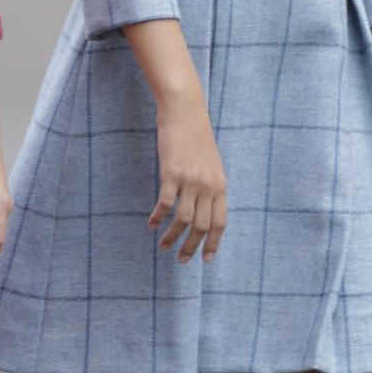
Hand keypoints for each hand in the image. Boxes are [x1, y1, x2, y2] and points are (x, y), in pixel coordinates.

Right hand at [149, 92, 226, 262]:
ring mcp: (190, 180)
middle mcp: (208, 185)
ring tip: (163, 247)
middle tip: (181, 260)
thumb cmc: (195, 137)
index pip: (220, 222)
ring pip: (183, 220)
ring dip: (172, 237)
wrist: (185, 111)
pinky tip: (151, 224)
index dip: (213, 243)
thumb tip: (204, 210)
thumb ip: (210, 186)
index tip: (205, 259)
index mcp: (220, 185)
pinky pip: (164, 204)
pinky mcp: (171, 173)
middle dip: (191, 247)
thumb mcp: (210, 164)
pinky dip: (157, 217)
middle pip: (201, 226)